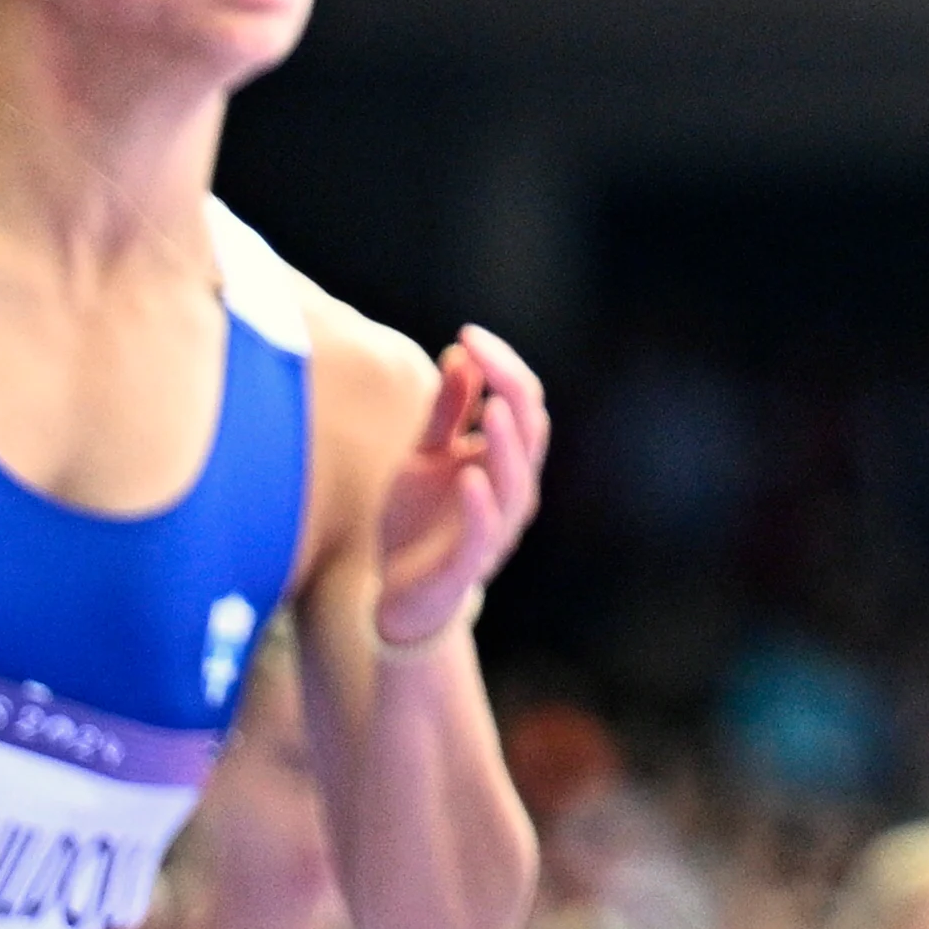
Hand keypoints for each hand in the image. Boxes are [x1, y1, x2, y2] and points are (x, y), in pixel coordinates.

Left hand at [372, 325, 545, 647]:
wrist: (399, 596)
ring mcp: (494, 530)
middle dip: (510, 390)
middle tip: (484, 352)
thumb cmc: (419, 520)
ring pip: (516, 484)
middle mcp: (509, 493)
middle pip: (529, 436)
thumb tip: (463, 352)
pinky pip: (483, 533)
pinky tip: (470, 474)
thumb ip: (445, 411)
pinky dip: (480, 504)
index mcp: (503, 462)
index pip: (521, 404)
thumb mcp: (423, 455)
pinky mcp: (468, 563)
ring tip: (496, 408)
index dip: (502, 366)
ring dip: (508, 445)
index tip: (469, 331)